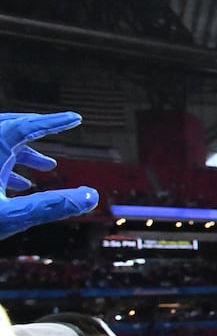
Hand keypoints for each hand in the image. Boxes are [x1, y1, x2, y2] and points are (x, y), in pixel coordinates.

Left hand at [0, 110, 97, 239]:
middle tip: (57, 128)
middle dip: (35, 128)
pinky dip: (8, 165)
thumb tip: (89, 197)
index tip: (74, 118)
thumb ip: (51, 206)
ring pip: (0, 144)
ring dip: (24, 151)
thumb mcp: (13, 216)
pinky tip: (20, 185)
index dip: (53, 122)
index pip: (26, 127)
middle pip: (9, 126)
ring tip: (47, 165)